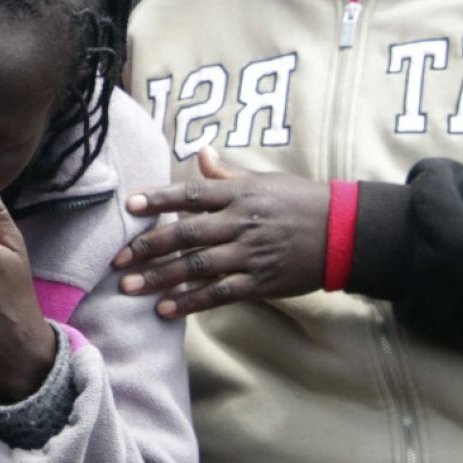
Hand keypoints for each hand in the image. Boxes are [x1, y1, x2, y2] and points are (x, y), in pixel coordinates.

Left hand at [115, 145, 328, 316]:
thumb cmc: (300, 201)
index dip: (159, 199)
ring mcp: (250, 254)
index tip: (130, 205)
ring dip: (160, 278)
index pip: (191, 194)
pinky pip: (220, 294)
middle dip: (148, 247)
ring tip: (129, 287)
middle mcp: (240, 223)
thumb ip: (226, 174)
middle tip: (117, 258)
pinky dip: (191, 302)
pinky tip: (166, 310)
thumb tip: (199, 152)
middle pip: (186, 234)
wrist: (345, 232)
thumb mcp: (264, 179)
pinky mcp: (260, 282)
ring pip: (197, 267)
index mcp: (239, 195)